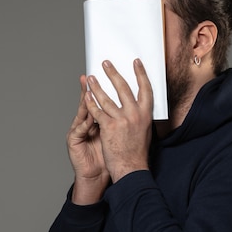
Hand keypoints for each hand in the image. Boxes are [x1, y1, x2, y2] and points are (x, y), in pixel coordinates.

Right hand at [67, 76, 109, 203]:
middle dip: (92, 88)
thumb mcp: (117, 135)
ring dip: (85, 99)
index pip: (99, 102)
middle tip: (93, 75)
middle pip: (88, 103)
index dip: (102, 89)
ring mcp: (78, 131)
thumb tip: (135, 107)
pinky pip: (79, 128)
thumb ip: (120, 121)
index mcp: (97, 121)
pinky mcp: (73, 140)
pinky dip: (84, 120)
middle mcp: (85, 124)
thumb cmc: (110, 156)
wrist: (98, 175)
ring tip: (87, 86)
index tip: (107, 76)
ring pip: (81, 112)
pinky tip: (88, 111)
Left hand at [85, 59, 152, 182]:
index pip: (146, 88)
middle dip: (113, 73)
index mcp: (146, 114)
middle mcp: (135, 114)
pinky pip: (97, 111)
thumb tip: (138, 106)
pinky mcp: (109, 127)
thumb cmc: (137, 152)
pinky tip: (86, 96)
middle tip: (106, 64)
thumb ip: (140, 116)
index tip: (136, 63)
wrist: (131, 168)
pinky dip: (90, 103)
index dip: (141, 74)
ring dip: (96, 86)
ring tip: (90, 78)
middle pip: (123, 87)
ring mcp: (121, 120)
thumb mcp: (145, 131)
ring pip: (106, 98)